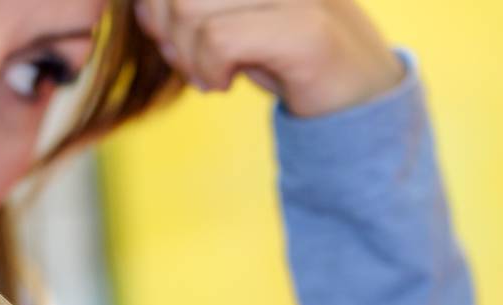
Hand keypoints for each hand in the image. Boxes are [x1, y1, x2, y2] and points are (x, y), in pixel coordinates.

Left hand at [134, 0, 404, 116]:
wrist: (360, 98)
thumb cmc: (287, 55)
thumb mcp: (234, 17)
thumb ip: (195, 4)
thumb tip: (142, 5)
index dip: (154, 4)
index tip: (167, 33)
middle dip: (163, 28)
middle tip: (186, 62)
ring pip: (190, 8)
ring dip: (185, 56)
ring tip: (208, 77)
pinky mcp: (306, 30)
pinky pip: (220, 40)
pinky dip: (208, 70)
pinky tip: (223, 85)